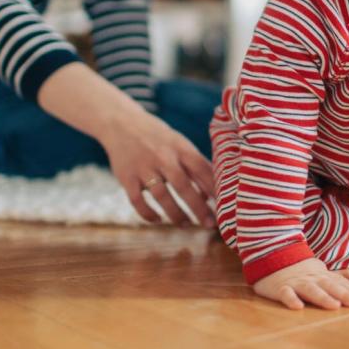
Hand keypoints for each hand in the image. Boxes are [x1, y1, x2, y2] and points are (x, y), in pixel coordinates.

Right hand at [101, 110, 215, 227]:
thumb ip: (194, 165)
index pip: (202, 169)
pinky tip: (158, 220)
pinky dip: (148, 214)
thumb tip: (210, 195)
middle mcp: (163, 157)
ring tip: (186, 224)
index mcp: (180, 147)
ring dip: (176, 214)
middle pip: (183, 186)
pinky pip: (137, 201)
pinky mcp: (127, 177)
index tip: (226, 206)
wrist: (121, 123)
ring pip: (162, 196)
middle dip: (199, 208)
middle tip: (210, 224)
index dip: (215, 189)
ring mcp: (144, 167)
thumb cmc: (159, 138)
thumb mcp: (179, 144)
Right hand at [253, 258, 348, 310]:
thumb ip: (338, 280)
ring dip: (323, 297)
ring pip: (310, 290)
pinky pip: (286, 294)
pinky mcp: (280, 287)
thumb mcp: (320, 272)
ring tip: (335, 306)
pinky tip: (297, 307)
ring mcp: (296, 282)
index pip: (340, 284)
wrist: (271, 255)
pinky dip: (291, 299)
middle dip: (344, 295)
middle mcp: (311, 279)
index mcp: (321, 276)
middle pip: (329, 286)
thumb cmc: (299, 269)